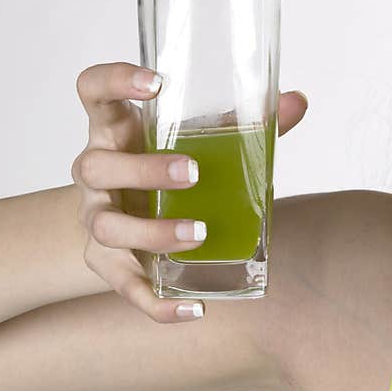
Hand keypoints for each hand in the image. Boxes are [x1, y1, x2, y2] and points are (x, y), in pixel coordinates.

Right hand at [71, 61, 307, 322]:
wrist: (127, 219)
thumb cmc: (165, 167)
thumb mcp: (198, 140)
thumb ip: (243, 123)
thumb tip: (298, 101)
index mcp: (115, 129)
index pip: (93, 91)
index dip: (115, 81)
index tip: (156, 82)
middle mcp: (96, 173)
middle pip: (97, 167)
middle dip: (143, 170)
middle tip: (193, 173)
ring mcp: (97, 219)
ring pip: (107, 227)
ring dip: (152, 232)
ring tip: (200, 233)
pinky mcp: (107, 264)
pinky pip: (125, 287)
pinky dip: (158, 304)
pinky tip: (195, 309)